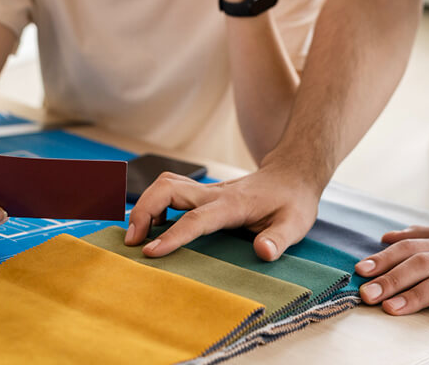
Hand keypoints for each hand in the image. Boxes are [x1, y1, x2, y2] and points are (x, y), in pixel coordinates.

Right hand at [124, 159, 322, 260]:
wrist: (292, 174)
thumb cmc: (292, 201)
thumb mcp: (295, 223)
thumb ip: (279, 239)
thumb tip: (263, 253)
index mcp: (233, 204)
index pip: (197, 219)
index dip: (173, 235)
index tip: (151, 252)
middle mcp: (214, 193)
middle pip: (168, 188)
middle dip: (144, 211)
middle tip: (132, 242)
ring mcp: (207, 190)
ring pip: (165, 184)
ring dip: (144, 205)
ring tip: (136, 235)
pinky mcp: (203, 192)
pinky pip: (170, 189)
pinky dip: (153, 203)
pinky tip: (154, 225)